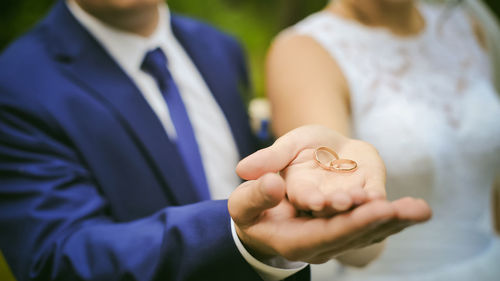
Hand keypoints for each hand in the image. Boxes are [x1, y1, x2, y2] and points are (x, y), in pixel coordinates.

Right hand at [229, 125, 431, 262]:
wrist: (265, 219)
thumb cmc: (252, 210)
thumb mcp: (243, 203)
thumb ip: (255, 194)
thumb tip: (272, 182)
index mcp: (296, 240)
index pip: (327, 233)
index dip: (350, 221)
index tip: (372, 207)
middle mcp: (321, 245)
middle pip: (355, 234)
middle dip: (380, 221)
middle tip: (408, 209)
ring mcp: (337, 240)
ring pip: (370, 234)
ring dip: (395, 222)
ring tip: (420, 210)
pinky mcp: (348, 230)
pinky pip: (374, 228)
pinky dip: (395, 220)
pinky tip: (415, 211)